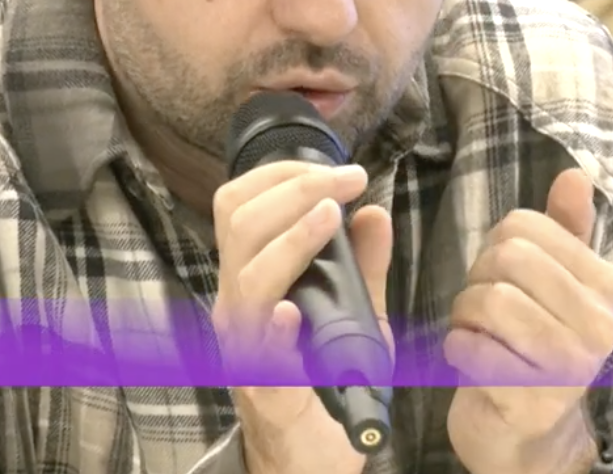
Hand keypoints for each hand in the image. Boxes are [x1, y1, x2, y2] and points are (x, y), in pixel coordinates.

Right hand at [211, 160, 392, 473]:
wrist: (310, 458)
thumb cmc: (324, 381)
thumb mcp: (353, 316)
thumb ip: (363, 268)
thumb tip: (375, 213)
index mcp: (250, 277)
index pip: (240, 204)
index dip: (283, 174)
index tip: (338, 166)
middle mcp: (237, 304)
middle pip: (238, 224)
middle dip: (294, 190)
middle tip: (348, 179)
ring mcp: (243, 346)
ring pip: (247, 276)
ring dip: (290, 240)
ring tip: (331, 216)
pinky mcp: (261, 389)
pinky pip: (257, 354)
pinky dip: (272, 329)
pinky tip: (292, 311)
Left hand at [444, 168, 612, 473]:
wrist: (527, 436)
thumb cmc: (532, 349)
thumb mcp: (555, 285)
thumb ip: (566, 230)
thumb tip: (575, 173)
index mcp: (606, 286)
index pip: (522, 225)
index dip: (493, 247)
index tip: (504, 280)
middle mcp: (600, 325)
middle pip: (505, 257)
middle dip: (476, 280)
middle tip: (484, 312)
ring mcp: (570, 365)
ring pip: (488, 299)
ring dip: (464, 316)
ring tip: (479, 336)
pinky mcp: (532, 400)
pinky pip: (469, 345)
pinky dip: (456, 348)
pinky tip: (473, 364)